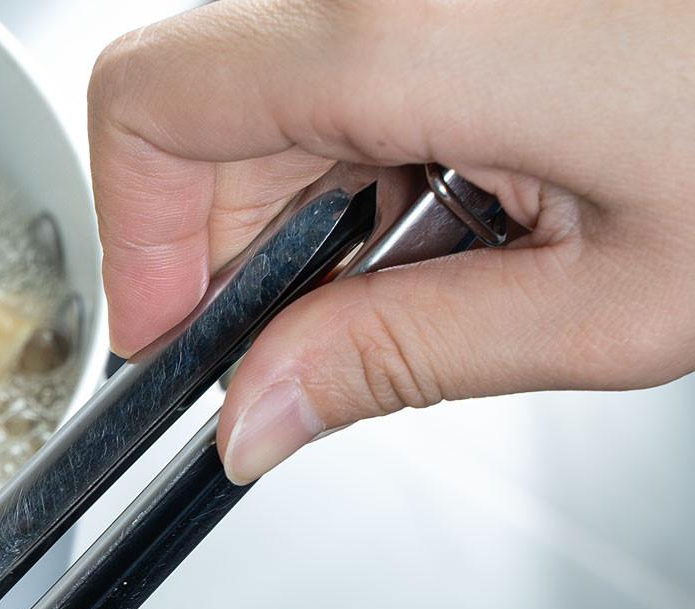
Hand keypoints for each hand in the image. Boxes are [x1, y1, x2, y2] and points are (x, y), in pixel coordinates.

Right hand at [87, 0, 694, 481]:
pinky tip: (514, 151)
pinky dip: (406, 107)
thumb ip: (401, 359)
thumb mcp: (618, 299)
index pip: (149, 112)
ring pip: (288, 58)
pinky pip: (375, 22)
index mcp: (411, 29)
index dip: (140, 245)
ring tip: (486, 215)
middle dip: (250, 227)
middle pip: (212, 90)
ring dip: (342, 168)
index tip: (190, 337)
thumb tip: (261, 418)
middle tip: (360, 309)